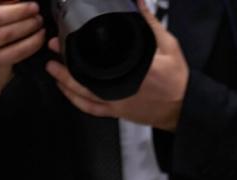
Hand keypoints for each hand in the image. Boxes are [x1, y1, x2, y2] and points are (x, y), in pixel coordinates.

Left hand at [44, 0, 188, 129]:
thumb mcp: (167, 45)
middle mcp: (117, 89)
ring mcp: (115, 102)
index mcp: (127, 70)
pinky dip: (77, 102)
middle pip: (81, 78)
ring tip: (53, 70)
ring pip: (81, 96)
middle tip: (53, 50)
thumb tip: (138, 1)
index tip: (63, 38)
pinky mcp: (117, 112)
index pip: (94, 59)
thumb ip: (149, 23)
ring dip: (64, 82)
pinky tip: (68, 93)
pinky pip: (91, 110)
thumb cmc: (177, 79)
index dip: (74, 49)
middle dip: (63, 63)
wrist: (184, 106)